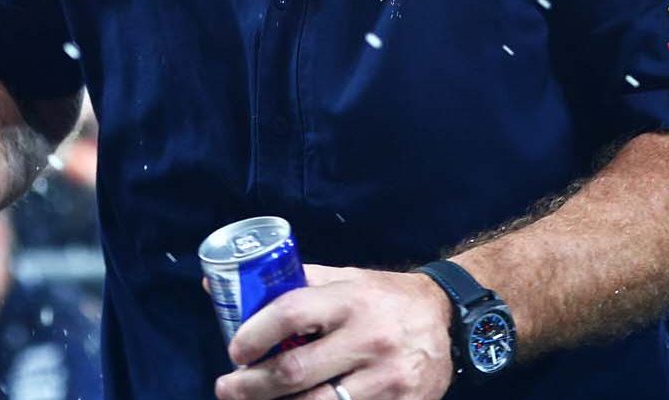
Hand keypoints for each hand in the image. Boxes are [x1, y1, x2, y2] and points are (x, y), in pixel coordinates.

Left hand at [214, 265, 453, 399]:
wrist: (446, 319)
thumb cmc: (383, 299)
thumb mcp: (346, 279)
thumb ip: (293, 283)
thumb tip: (222, 286)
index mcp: (352, 300)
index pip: (291, 314)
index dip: (254, 334)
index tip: (235, 351)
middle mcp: (370, 339)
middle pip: (295, 370)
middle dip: (251, 386)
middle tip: (228, 388)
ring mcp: (386, 379)